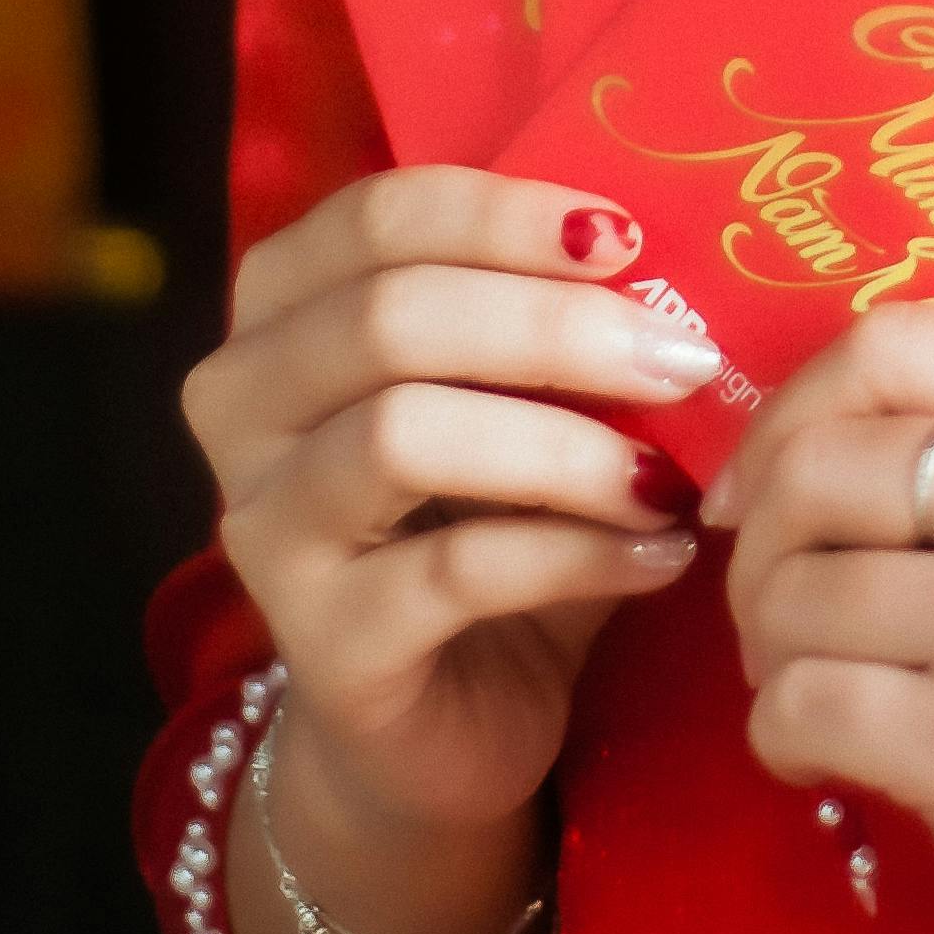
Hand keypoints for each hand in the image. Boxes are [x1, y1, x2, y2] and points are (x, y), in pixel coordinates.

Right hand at [182, 167, 722, 847]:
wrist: (448, 719)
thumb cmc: (493, 519)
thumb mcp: (524, 399)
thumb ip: (568, 318)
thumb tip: (690, 249)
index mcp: (283, 309)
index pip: (376, 220)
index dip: (504, 214)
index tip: (628, 240)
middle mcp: (243, 406)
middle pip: (388, 317)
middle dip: (557, 327)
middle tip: (683, 359)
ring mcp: (266, 529)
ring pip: (403, 436)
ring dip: (566, 448)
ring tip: (669, 475)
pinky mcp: (322, 644)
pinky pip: (455, 572)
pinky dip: (577, 554)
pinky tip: (660, 556)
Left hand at [705, 302, 933, 933]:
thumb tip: (811, 435)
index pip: (895, 340)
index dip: (792, 409)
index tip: (758, 483)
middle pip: (818, 465)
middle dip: (762, 548)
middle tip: (778, 618)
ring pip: (792, 590)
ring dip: (775, 652)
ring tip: (829, 697)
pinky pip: (795, 703)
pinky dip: (783, 738)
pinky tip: (832, 765)